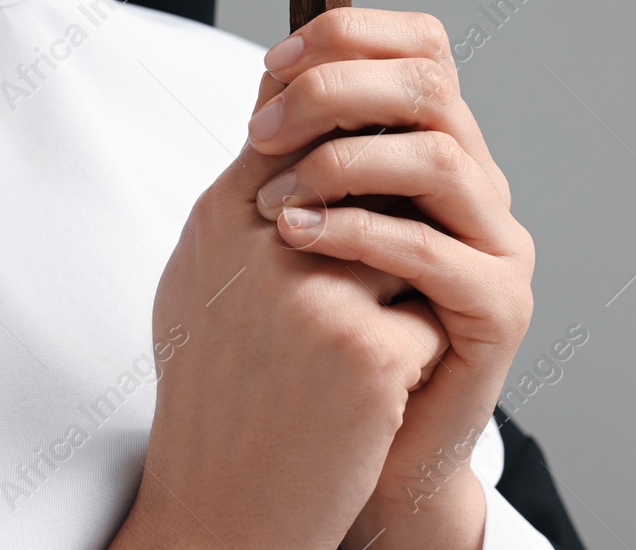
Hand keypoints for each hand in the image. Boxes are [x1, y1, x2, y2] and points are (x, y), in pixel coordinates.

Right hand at [108, 73, 452, 549]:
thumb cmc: (222, 397)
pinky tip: (372, 399)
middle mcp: (260, 243)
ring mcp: (313, 294)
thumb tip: (289, 123)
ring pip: (412, 242)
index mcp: (220, 218)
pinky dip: (415, 354)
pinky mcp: (365, 349)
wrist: (220, 513)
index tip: (371, 174)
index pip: (301, 123)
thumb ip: (249, 201)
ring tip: (349, 355)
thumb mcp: (206, 282)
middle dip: (387, 221)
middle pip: (370, 176)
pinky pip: (429, 314)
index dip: (350, 143)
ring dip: (403, 294)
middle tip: (369, 282)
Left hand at [248, 8, 536, 549]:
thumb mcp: (304, 222)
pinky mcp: (500, 308)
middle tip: (262, 131)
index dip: (349, 37)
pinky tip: (297, 240)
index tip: (272, 67)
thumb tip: (268, 75)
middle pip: (430, 86)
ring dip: (341, 163)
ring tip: (273, 203)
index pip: (423, 47)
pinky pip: (432, 250)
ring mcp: (499, 244)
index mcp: (440, 148)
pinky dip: (357, 234)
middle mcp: (480, 184)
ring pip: (438, 158)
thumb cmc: (325, 336)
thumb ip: (302, 153)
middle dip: (335, 92)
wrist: (364, 450)